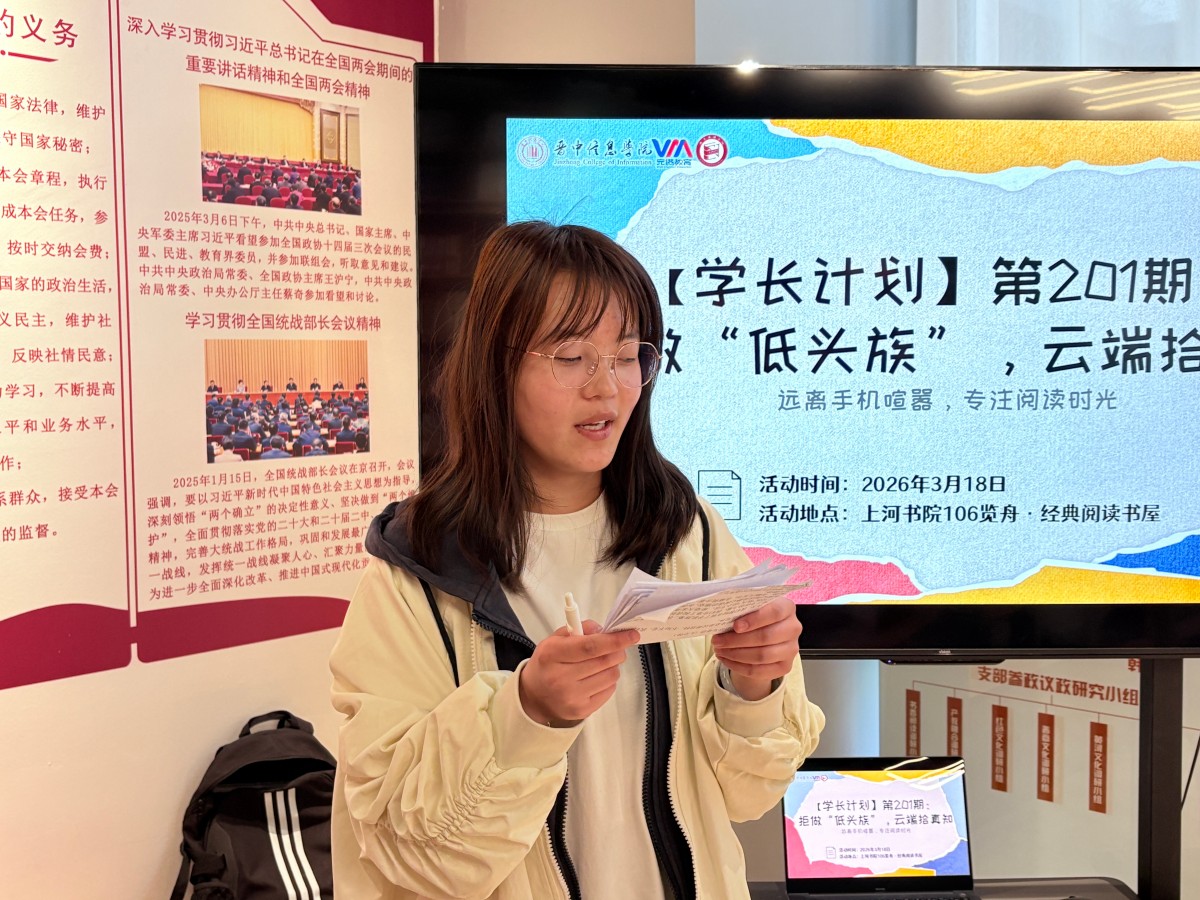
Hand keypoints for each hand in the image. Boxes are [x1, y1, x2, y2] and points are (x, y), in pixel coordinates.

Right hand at [519, 621, 639, 726]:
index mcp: (551, 654)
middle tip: (617, 647)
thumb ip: (578, 629)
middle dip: (617, 651)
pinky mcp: (582, 710)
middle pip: (604, 661)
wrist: (534, 697)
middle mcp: (560, 678)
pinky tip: (595, 678)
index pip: (590, 646)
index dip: (614, 640)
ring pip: (611, 675)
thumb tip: (602, 629)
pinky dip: (608, 680)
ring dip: (612, 666)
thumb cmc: (548, 664)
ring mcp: (571, 697)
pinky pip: (609, 690)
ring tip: (600, 664)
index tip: (631, 634)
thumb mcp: (554, 640)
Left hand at [711, 596, 801, 700]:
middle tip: (717, 640)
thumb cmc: (755, 617)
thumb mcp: (750, 607)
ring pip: (762, 656)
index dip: (754, 619)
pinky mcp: (785, 666)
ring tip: (719, 650)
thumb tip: (722, 617)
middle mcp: (793, 628)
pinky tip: (726, 659)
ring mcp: (791, 649)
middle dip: (737, 640)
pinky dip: (739, 666)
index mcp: (787, 607)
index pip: (775, 612)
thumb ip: (742, 609)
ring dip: (736, 654)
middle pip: (766, 637)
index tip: (735, 626)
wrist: (764, 636)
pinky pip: (759, 670)